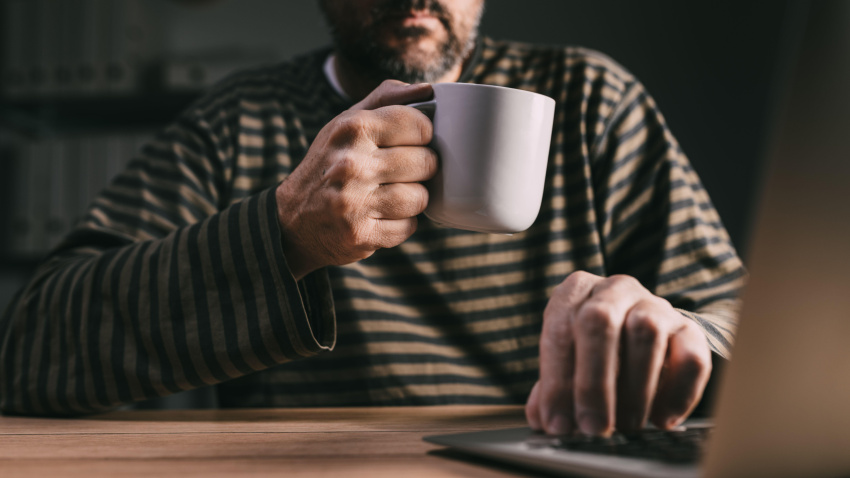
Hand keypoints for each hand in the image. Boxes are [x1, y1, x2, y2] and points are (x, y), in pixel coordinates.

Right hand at [276, 80, 436, 279]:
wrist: (293, 220)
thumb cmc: (329, 163)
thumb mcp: (346, 123)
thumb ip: (387, 100)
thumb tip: (429, 90)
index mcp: (352, 129)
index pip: (419, 125)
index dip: (422, 135)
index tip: (410, 142)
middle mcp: (351, 164)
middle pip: (425, 162)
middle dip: (419, 169)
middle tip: (399, 172)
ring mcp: (354, 203)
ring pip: (420, 197)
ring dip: (412, 199)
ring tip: (390, 195)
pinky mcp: (360, 235)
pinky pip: (408, 227)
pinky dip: (400, 224)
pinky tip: (381, 216)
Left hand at [525, 271, 711, 435]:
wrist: (645, 335)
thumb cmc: (594, 353)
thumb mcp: (567, 362)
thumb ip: (551, 389)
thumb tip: (545, 421)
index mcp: (576, 291)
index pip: (559, 329)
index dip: (556, 381)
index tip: (557, 423)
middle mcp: (614, 289)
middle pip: (600, 322)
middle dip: (593, 382)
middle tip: (593, 428)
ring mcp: (655, 304)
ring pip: (645, 334)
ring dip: (634, 390)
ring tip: (626, 425)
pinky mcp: (689, 329)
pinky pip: (691, 358)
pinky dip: (677, 394)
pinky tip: (661, 420)